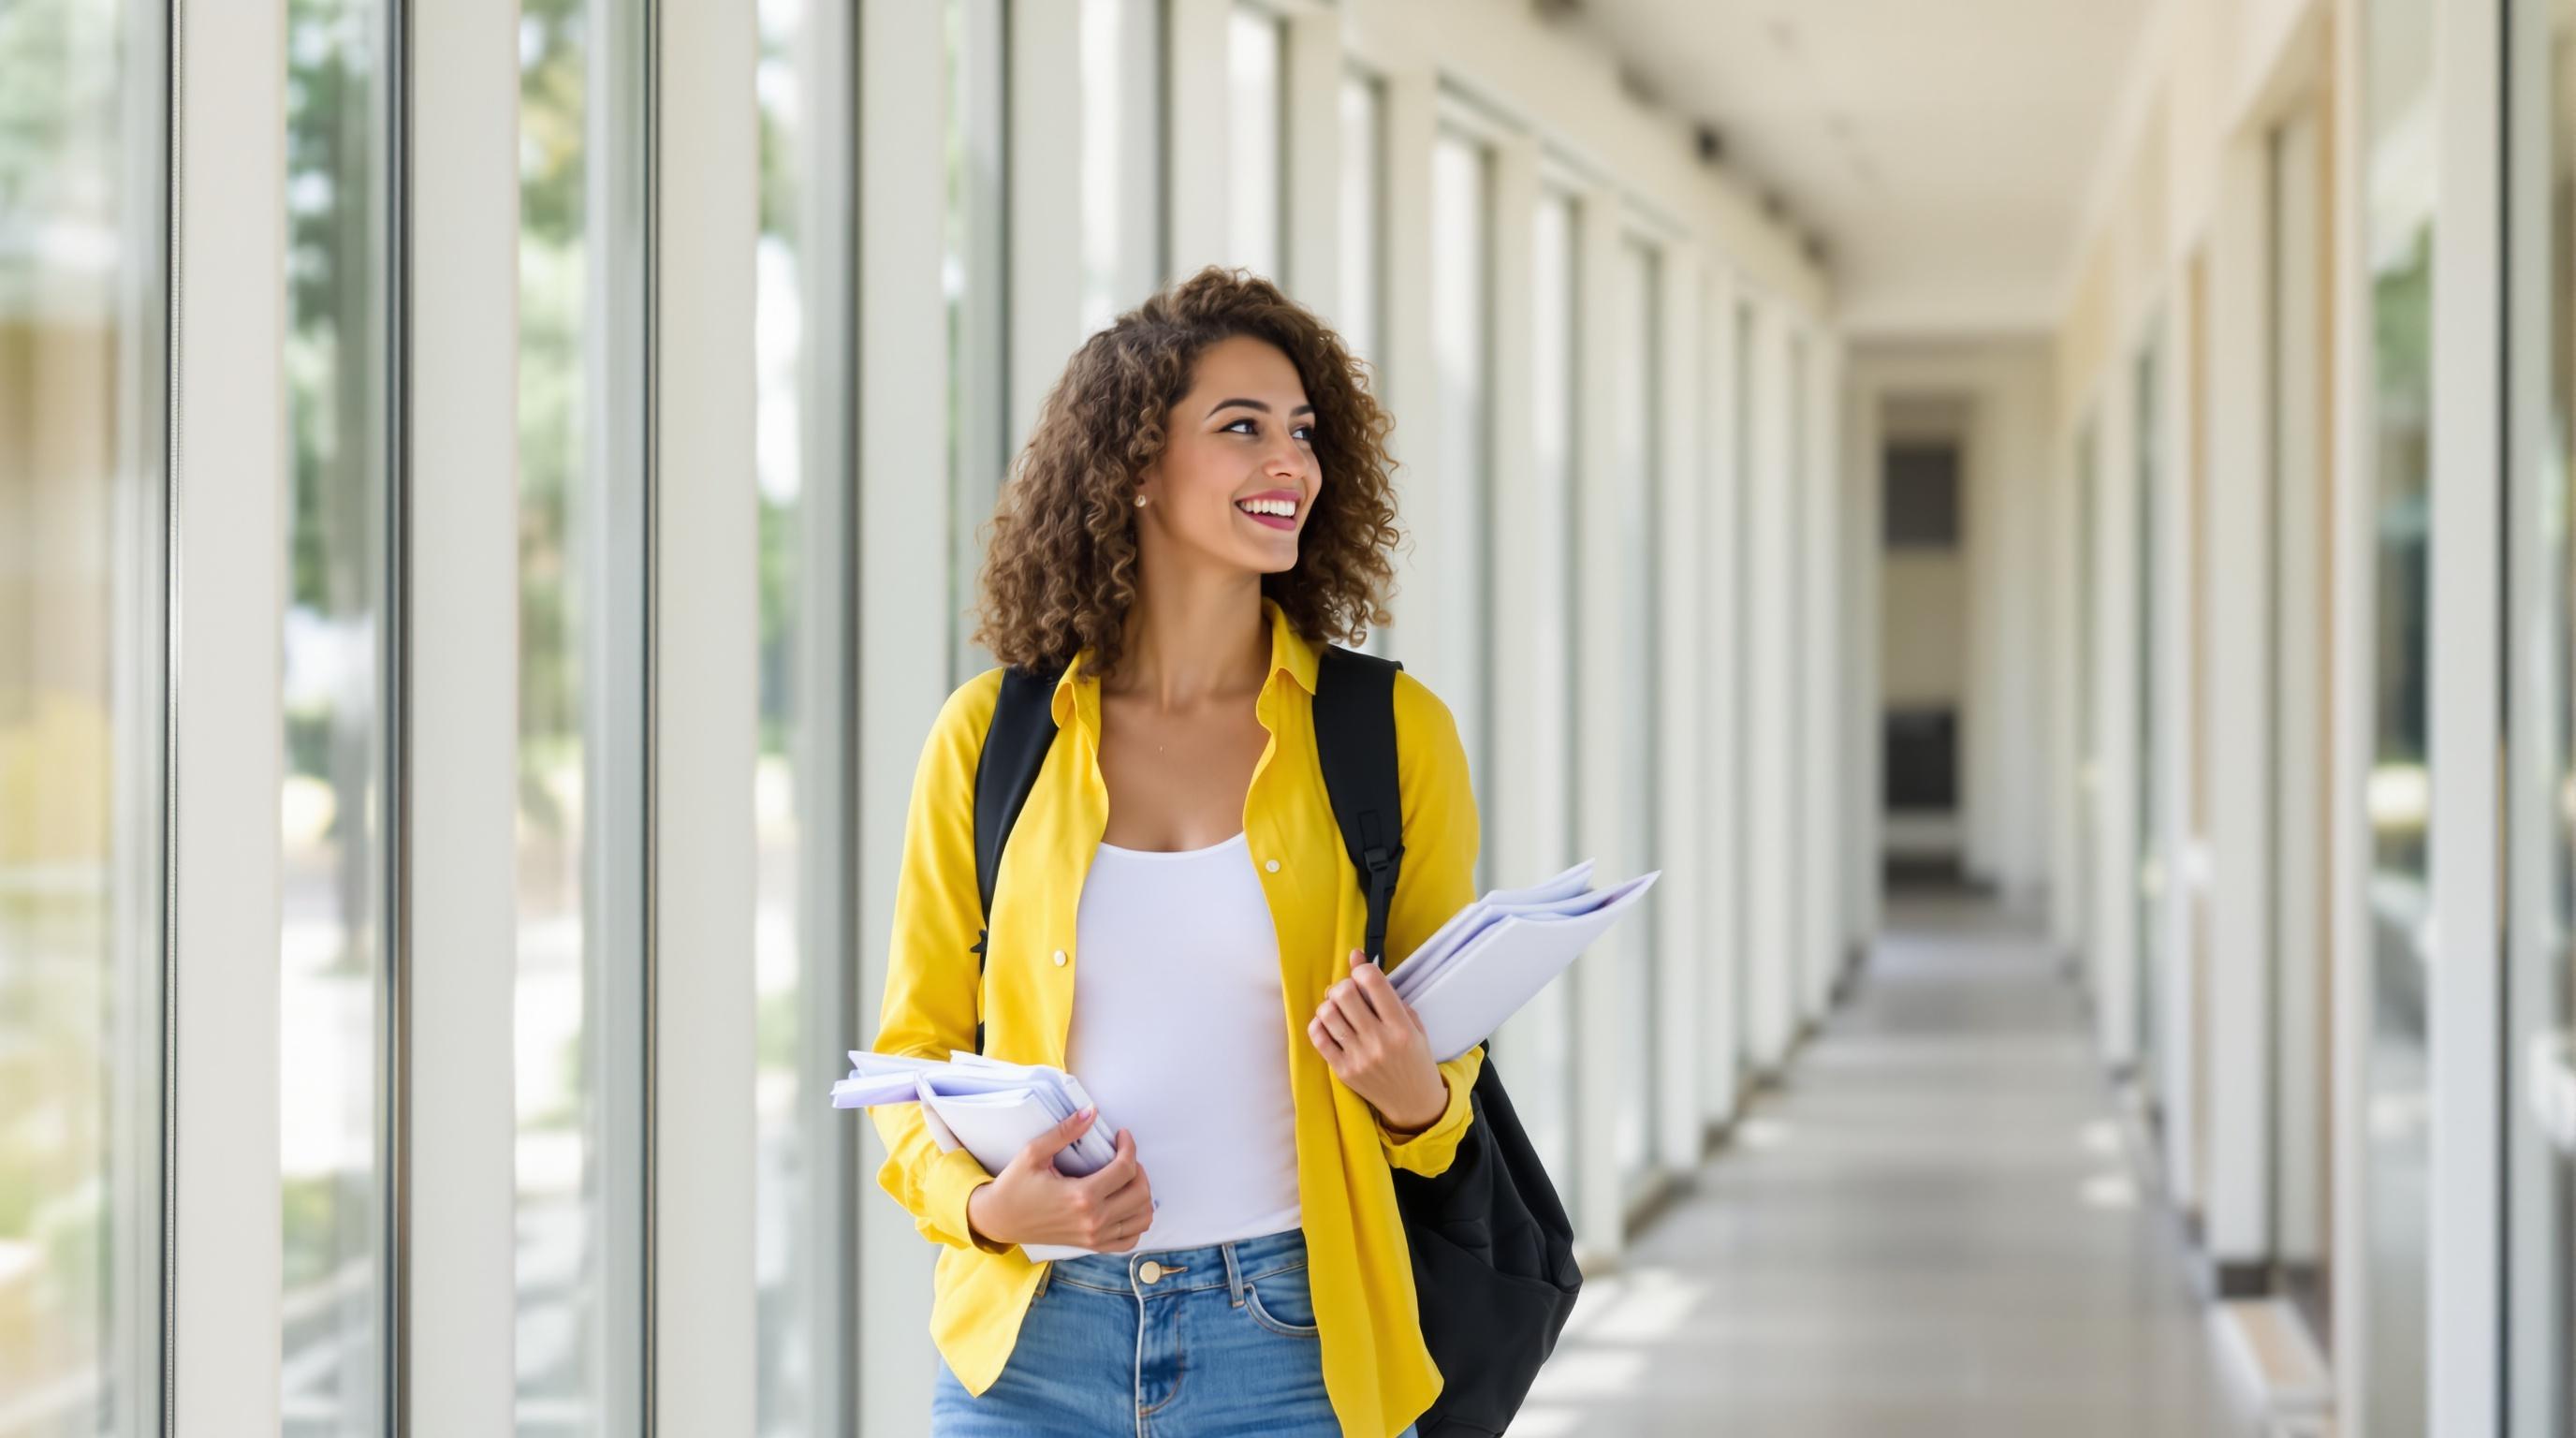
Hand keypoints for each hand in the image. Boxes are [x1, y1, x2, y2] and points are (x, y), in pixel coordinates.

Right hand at [964, 1107, 1154, 1252]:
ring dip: (1143, 1194)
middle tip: (1124, 1155)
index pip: (1125, 1169)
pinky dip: (1136, 1221)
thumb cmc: (1014, 1186)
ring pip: (1142, 1217)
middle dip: (1139, 1168)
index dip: (1129, 1146)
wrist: (1000, 1220)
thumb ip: (1065, 1131)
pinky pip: (1130, 1239)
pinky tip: (1125, 1204)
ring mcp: (1095, 1237)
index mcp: (1081, 1197)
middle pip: (1141, 1193)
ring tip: (1127, 1178)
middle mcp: (1093, 1221)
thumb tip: (1091, 1111)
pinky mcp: (1092, 1245)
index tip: (1122, 1135)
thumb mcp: (1034, 1153)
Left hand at [1307, 949, 1447, 1134]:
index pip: (1373, 982)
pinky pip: (1318, 1038)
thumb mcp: (1413, 1024)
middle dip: (1343, 985)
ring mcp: (1359, 1058)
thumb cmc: (1415, 1059)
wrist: (1414, 1103)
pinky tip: (1330, 1025)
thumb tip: (1356, 957)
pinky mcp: (1343, 1071)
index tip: (1362, 973)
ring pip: (1327, 1013)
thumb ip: (1386, 992)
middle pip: (1344, 994)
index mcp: (1401, 1028)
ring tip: (1339, 1009)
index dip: (1362, 969)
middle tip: (1348, 993)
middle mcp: (1379, 1042)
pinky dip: (1320, 1024)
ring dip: (1330, 1004)